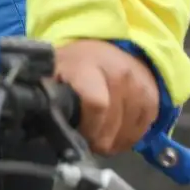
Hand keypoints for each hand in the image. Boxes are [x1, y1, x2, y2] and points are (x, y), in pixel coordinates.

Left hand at [55, 39, 159, 155]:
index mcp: (89, 66)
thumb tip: (36, 115)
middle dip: (96, 140)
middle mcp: (120, 75)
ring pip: (127, 134)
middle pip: (111, 125)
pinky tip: (113, 134)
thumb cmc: (76, 64)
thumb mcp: (54, 70)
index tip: (77, 135)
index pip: (96, 104)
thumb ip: (47, 92)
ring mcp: (140, 87)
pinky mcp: (154, 100)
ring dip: (111, 142)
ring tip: (98, 136)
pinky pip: (140, 132)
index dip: (87, 127)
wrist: (111, 47)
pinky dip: (126, 139)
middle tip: (85, 141)